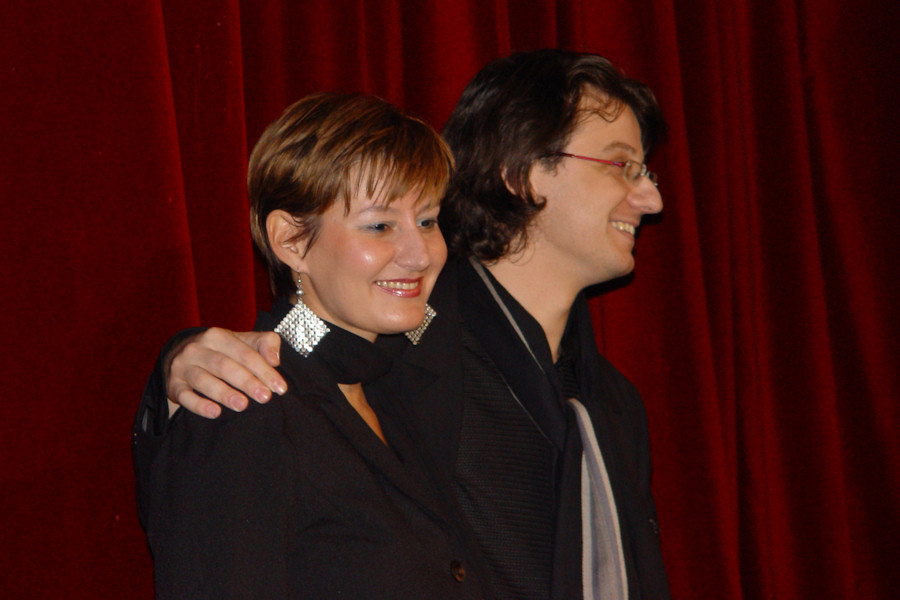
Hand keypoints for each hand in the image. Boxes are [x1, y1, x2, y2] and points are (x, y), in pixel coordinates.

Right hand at [165, 328, 286, 418]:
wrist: (181, 355)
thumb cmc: (222, 351)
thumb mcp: (242, 341)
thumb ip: (264, 344)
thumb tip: (275, 360)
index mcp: (217, 336)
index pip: (245, 353)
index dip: (264, 370)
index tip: (280, 388)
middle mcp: (197, 349)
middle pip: (225, 366)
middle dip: (247, 382)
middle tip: (265, 397)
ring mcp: (183, 367)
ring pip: (203, 380)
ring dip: (224, 393)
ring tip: (242, 405)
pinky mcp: (173, 385)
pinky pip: (184, 396)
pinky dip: (199, 405)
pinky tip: (215, 413)